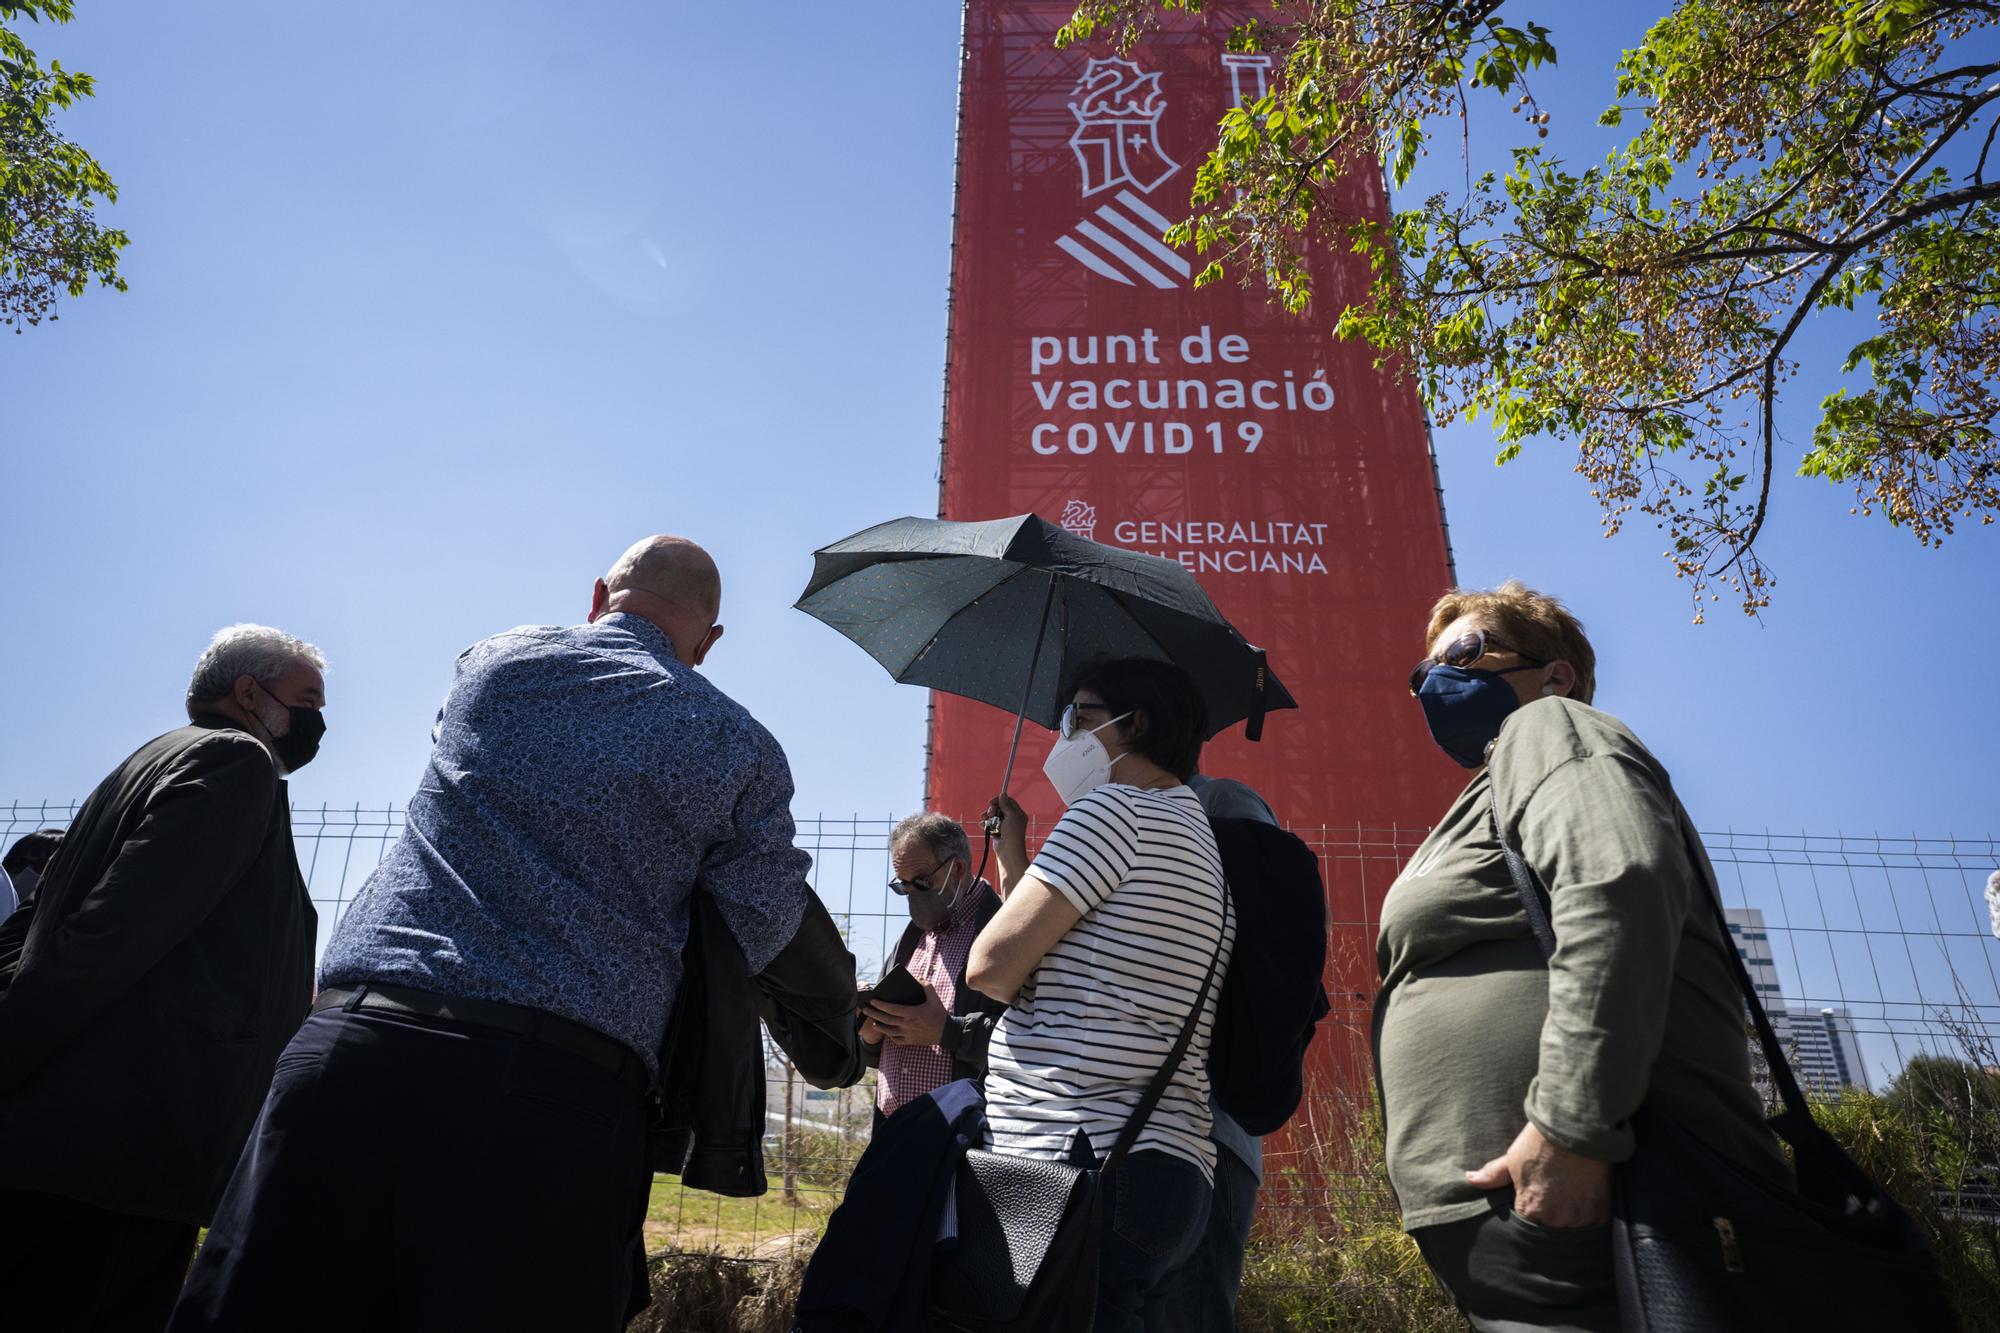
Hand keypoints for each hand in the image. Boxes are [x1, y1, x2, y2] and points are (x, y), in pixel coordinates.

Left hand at [863, 986, 947, 1047]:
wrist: (946, 1032)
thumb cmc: (939, 1014)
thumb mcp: (934, 997)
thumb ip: (925, 985)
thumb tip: (917, 978)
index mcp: (911, 1013)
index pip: (891, 1009)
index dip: (881, 1005)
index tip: (873, 1001)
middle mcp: (907, 1025)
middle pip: (886, 1020)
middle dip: (874, 1014)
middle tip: (866, 1009)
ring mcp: (907, 1034)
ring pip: (888, 1031)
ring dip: (879, 1026)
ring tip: (873, 1020)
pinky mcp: (910, 1041)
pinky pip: (896, 1039)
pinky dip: (889, 1035)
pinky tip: (886, 1031)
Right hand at [983, 794, 1028, 893]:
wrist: (1008, 851)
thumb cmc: (1013, 834)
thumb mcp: (1011, 816)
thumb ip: (1006, 805)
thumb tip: (1002, 794)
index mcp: (1018, 814)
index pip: (1008, 801)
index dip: (999, 800)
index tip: (991, 802)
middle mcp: (1012, 819)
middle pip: (999, 807)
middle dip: (992, 809)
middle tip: (989, 814)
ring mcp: (1004, 826)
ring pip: (993, 816)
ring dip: (987, 816)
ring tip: (983, 819)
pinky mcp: (998, 832)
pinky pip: (990, 824)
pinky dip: (986, 824)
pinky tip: (982, 826)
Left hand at [1466, 1121, 1611, 1227]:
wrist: (1575, 1128)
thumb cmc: (1540, 1143)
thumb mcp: (1512, 1159)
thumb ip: (1493, 1175)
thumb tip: (1471, 1179)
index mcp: (1532, 1210)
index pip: (1527, 1227)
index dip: (1529, 1216)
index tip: (1532, 1207)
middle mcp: (1557, 1220)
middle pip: (1551, 1231)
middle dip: (1550, 1222)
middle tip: (1552, 1203)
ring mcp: (1581, 1217)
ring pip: (1573, 1230)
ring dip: (1570, 1221)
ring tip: (1568, 1202)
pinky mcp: (1602, 1211)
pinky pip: (1594, 1225)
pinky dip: (1589, 1218)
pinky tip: (1584, 1202)